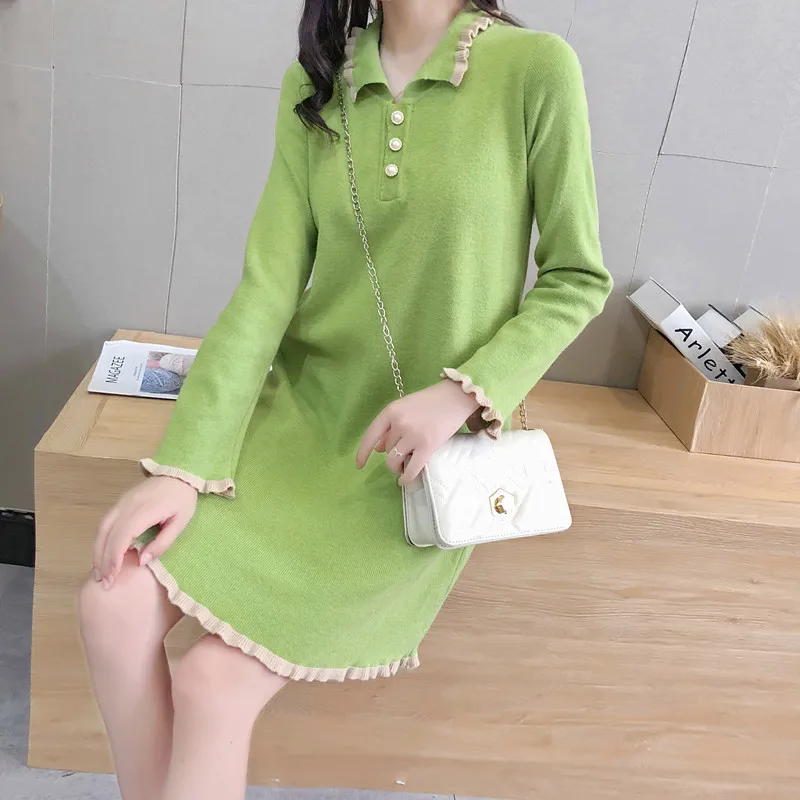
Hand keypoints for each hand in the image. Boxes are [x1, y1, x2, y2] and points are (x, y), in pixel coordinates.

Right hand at [93, 476, 197, 589]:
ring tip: (99, 572)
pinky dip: (102, 539)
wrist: (179, 473)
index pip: (121, 537)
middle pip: (106, 535)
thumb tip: (142, 561)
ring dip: (98, 551)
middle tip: (103, 582)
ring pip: (102, 528)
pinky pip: (106, 522)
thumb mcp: (180, 523)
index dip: (113, 559)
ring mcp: (122, 502)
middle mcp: (127, 505)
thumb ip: (162, 543)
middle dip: (102, 560)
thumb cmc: (183, 499)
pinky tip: (105, 553)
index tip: (111, 578)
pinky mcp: (121, 501)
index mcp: (144, 511)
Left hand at [356, 379, 480, 485]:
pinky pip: (411, 468)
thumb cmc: (431, 402)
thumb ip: (391, 426)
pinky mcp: (427, 446)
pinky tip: (404, 481)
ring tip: (403, 466)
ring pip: (394, 460)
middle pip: (386, 449)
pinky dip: (406, 478)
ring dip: (397, 467)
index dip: (362, 453)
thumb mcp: (405, 408)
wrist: (456, 397)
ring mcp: (413, 435)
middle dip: (392, 454)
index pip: (370, 435)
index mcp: (391, 411)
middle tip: (404, 453)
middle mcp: (399, 423)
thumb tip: (377, 449)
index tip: (359, 465)